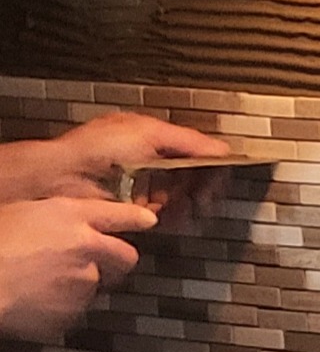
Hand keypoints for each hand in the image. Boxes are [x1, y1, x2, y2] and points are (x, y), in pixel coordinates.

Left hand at [0, 112, 229, 204]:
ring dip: (192, 205)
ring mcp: (147, 188)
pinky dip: (177, 218)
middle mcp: (153, 164)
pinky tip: (176, 216)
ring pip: (184, 200)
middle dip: (204, 188)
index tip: (223, 175)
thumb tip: (222, 149)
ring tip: (192, 207)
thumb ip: (188, 141)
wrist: (64, 177)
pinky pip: (168, 217)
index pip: (197, 151)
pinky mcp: (139, 212)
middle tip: (206, 197)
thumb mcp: (148, 133)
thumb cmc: (97, 148)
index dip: (213, 164)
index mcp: (155, 139)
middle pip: (194, 178)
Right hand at [0, 198, 158, 342]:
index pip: (119, 215)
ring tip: (44, 281)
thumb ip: (54, 218)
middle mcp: (86, 248)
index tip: (147, 220)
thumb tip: (62, 223)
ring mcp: (83, 283)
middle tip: (99, 262)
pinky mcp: (73, 312)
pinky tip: (37, 298)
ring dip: (81, 284)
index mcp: (71, 217)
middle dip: (118, 260)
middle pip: (125, 256)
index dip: (135, 218)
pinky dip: (62, 306)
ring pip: (98, 285)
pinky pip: (75, 309)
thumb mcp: (23, 212)